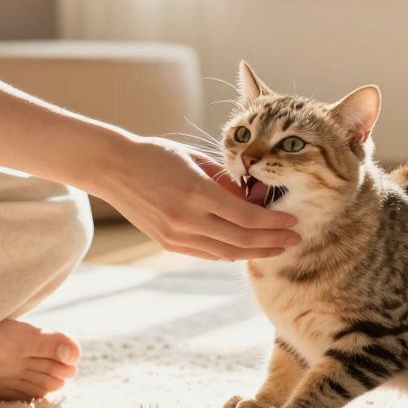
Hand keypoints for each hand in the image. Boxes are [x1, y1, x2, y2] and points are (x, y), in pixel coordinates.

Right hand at [95, 136, 300, 259]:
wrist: (112, 168)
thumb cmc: (155, 154)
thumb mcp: (195, 159)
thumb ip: (225, 180)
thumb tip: (253, 197)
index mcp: (196, 193)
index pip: (246, 217)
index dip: (273, 222)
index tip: (293, 221)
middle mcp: (187, 219)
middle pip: (242, 239)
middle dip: (272, 241)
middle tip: (295, 238)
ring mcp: (176, 235)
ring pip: (226, 252)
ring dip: (255, 251)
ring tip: (278, 247)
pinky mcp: (168, 242)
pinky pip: (208, 252)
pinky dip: (231, 251)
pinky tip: (247, 248)